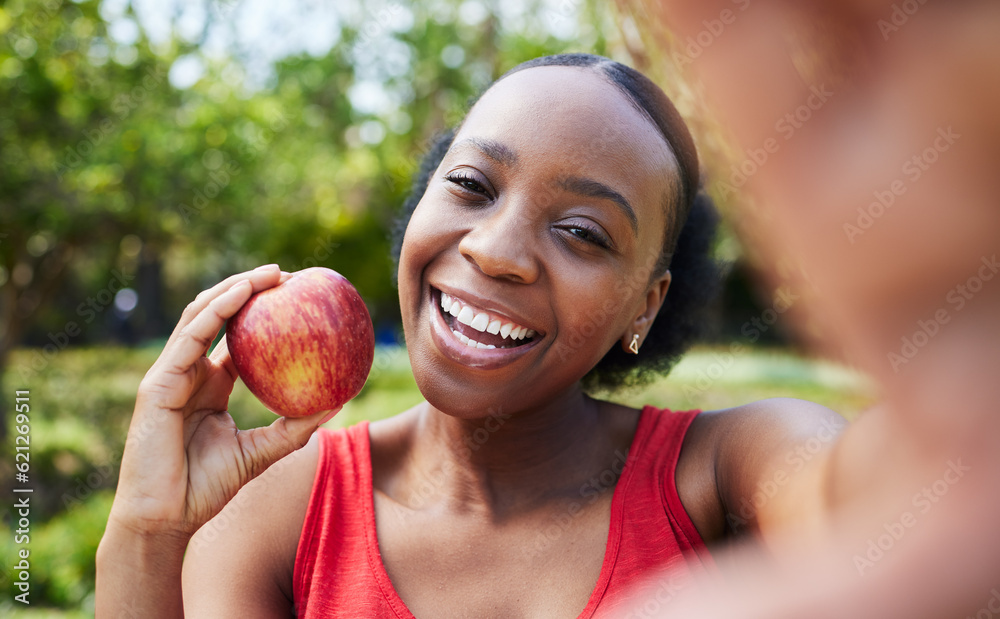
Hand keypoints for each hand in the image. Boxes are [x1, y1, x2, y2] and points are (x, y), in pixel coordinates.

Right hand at [107, 264, 337, 538]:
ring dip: (236, 288)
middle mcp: (189, 372)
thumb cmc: (208, 489)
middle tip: (292, 276)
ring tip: (272, 273)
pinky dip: (217, 309)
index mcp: (210, 384)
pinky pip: (191, 336)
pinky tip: (242, 293)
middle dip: (251, 288)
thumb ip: (295, 427)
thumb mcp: (262, 452)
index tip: (300, 297)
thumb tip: (338, 401)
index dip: (264, 313)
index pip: (236, 336)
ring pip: (202, 315)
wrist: (165, 518)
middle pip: (219, 315)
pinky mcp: (159, 381)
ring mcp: (171, 374)